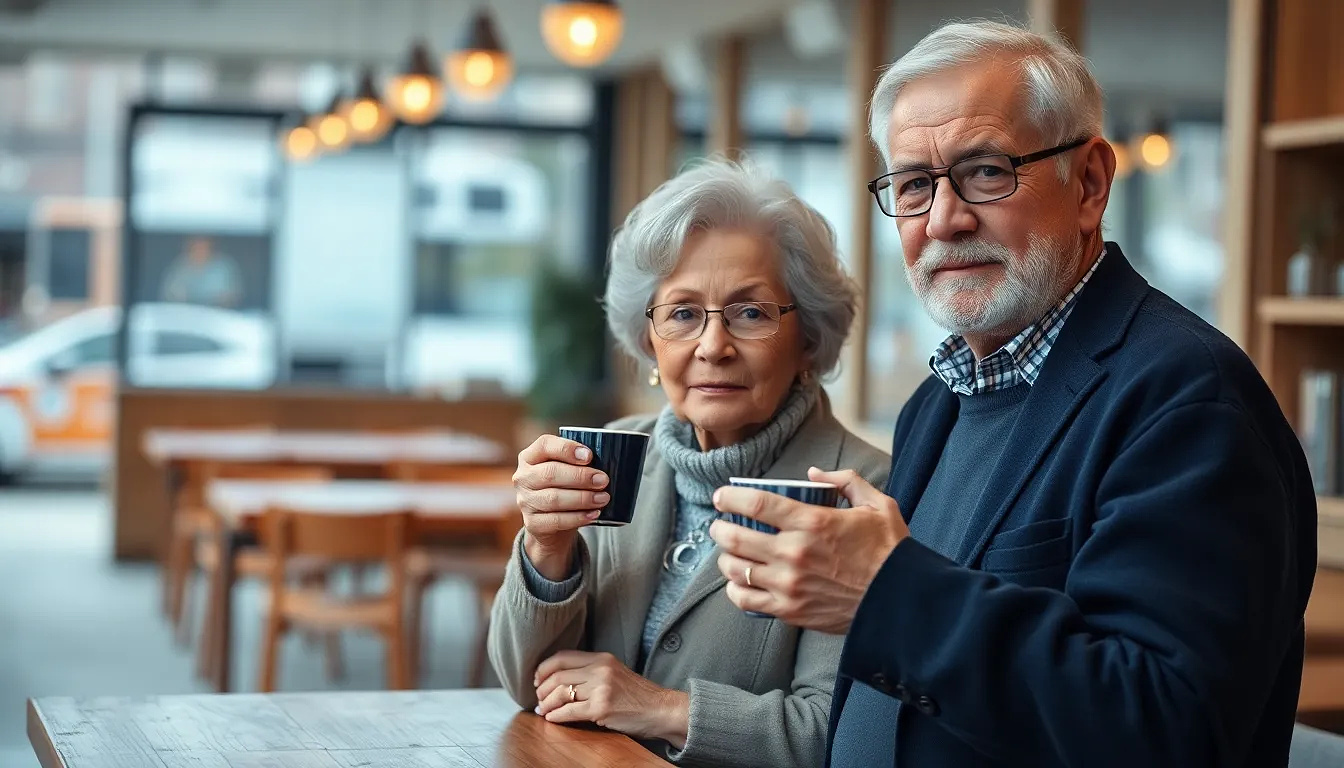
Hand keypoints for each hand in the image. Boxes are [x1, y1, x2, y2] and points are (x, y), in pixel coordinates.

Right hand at [514, 436, 610, 579]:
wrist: (551, 525)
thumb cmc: (564, 488)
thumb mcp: (566, 470)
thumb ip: (580, 462)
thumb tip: (614, 457)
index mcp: (530, 457)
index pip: (544, 445)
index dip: (567, 449)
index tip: (590, 456)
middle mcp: (523, 477)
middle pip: (550, 473)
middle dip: (580, 476)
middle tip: (603, 480)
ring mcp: (525, 502)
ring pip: (553, 499)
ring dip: (582, 498)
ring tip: (604, 498)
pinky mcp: (532, 524)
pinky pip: (556, 520)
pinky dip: (578, 517)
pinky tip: (594, 514)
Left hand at [533, 651, 689, 748]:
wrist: (661, 709)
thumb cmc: (638, 695)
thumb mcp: (615, 673)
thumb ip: (592, 672)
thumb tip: (561, 681)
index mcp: (602, 658)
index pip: (562, 657)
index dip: (544, 668)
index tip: (537, 680)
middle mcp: (600, 669)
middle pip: (558, 675)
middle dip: (542, 689)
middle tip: (538, 698)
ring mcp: (601, 688)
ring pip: (561, 693)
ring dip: (546, 704)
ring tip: (543, 710)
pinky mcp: (602, 707)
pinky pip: (570, 711)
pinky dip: (556, 716)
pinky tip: (551, 719)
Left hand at [710, 467, 908, 633]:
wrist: (901, 602)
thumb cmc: (890, 552)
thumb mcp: (877, 505)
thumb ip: (846, 481)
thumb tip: (813, 473)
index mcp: (812, 522)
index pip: (756, 504)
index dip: (730, 497)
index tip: (721, 496)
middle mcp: (794, 553)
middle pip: (735, 537)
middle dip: (719, 528)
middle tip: (719, 524)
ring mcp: (789, 584)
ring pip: (736, 569)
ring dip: (725, 558)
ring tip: (728, 552)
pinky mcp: (790, 610)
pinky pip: (746, 600)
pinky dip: (735, 589)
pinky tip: (738, 581)